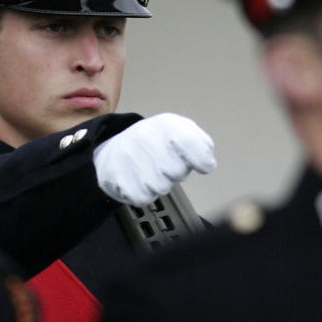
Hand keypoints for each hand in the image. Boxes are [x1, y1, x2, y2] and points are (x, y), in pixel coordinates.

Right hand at [93, 113, 216, 206]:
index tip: (202, 165)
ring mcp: (127, 154)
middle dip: (176, 173)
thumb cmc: (156, 142)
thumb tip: (207, 163)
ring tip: (151, 171)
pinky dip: (144, 194)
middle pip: (178, 172)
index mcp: (166, 124)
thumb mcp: (182, 132)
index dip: (200, 159)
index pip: (189, 141)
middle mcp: (145, 135)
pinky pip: (141, 197)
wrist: (118, 146)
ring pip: (160, 187)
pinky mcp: (114, 173)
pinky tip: (139, 180)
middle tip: (166, 164)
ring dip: (159, 184)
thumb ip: (201, 145)